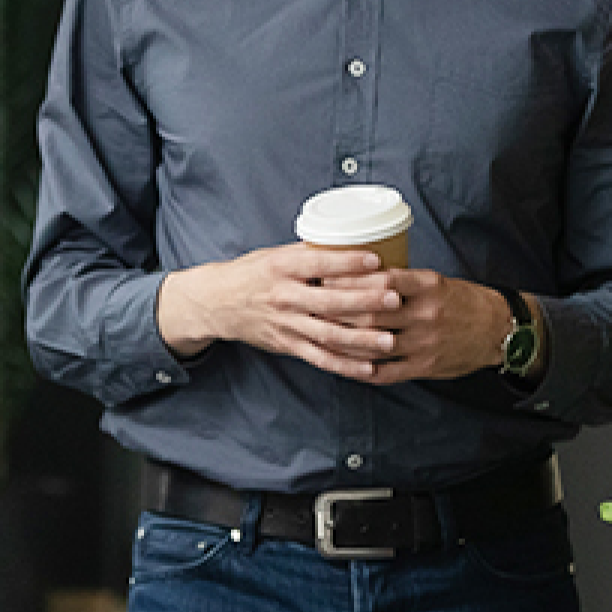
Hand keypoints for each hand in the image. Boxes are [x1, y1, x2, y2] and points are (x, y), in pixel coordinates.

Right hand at [157, 243, 400, 375]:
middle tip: (394, 300)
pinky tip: (369, 368)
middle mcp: (284, 297)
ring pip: (328, 334)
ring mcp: (286, 324)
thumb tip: (351, 243)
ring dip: (361, 339)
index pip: (318, 264)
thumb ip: (310, 253)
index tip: (376, 260)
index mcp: (282, 268)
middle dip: (364, 301)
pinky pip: (320, 358)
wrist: (217, 302)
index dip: (347, 262)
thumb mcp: (275, 255)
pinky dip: (345, 365)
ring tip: (389, 340)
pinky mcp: (287, 344)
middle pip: (329, 301)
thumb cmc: (252, 274)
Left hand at [332, 269, 514, 383]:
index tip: (323, 275)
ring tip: (317, 332)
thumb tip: (353, 271)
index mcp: (427, 286)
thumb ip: (400, 280)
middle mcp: (426, 313)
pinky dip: (360, 369)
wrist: (497, 330)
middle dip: (337, 309)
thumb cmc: (458, 301)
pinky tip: (340, 362)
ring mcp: (424, 343)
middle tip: (311, 304)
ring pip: (374, 342)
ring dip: (342, 340)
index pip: (381, 279)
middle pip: (371, 312)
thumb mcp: (433, 281)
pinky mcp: (424, 366)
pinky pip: (386, 371)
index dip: (348, 278)